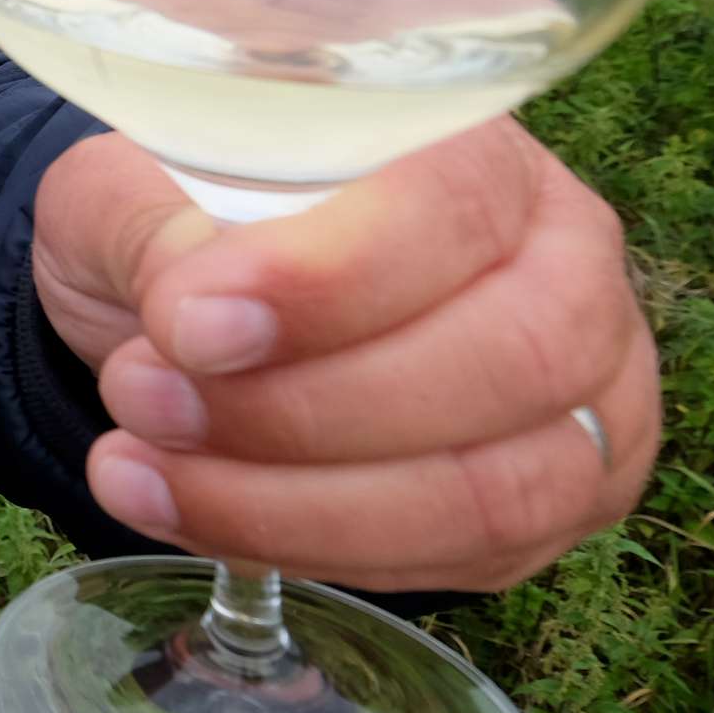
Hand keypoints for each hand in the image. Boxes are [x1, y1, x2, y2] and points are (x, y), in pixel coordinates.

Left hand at [31, 121, 656, 591]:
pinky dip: (303, 548)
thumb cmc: (177, 222)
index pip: (457, 207)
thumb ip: (154, 224)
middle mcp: (568, 269)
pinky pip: (453, 560)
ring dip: (292, 504)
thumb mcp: (129, 187)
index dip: (328, 279)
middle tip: (142, 396)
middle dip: (304, 411)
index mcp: (483, 152)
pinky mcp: (547, 510)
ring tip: (136, 467)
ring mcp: (584, 400)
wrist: (190, 309)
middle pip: (511, 363)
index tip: (186, 322)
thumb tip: (192, 308)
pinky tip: (178, 508)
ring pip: (491, 491)